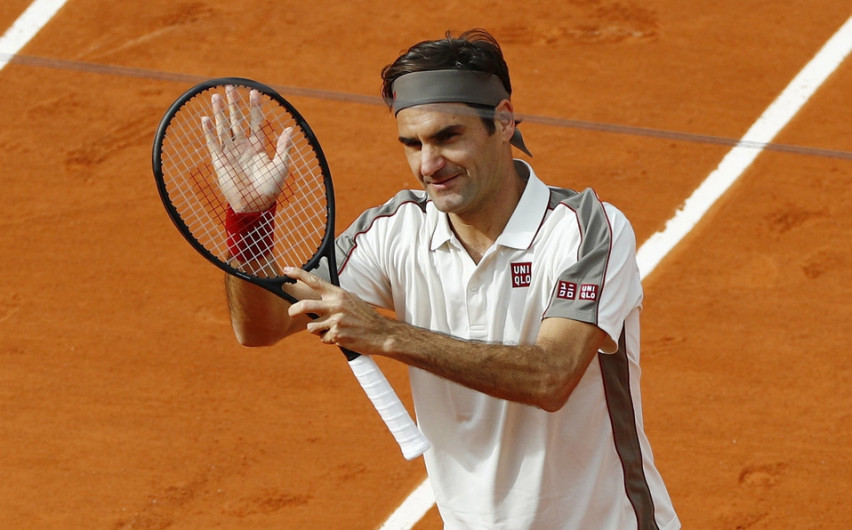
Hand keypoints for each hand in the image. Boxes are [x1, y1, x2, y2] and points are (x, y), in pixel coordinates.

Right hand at [202, 86, 292, 211]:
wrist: (254, 205)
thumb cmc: (270, 189)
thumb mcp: (281, 167)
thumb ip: (283, 148)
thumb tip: (290, 129)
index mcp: (258, 146)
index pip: (255, 121)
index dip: (254, 107)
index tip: (254, 92)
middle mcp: (243, 146)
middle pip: (237, 120)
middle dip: (234, 104)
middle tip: (231, 87)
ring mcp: (230, 152)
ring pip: (223, 127)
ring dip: (220, 112)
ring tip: (217, 96)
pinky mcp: (219, 160)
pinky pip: (213, 142)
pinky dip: (209, 131)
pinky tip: (206, 118)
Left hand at [283, 267, 391, 352]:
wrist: (381, 333)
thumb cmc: (365, 317)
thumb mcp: (351, 300)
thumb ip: (334, 299)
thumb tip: (316, 300)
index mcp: (338, 294)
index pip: (315, 281)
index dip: (298, 274)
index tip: (286, 269)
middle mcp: (335, 305)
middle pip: (304, 305)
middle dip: (293, 310)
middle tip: (291, 313)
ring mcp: (335, 321)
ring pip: (311, 327)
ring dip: (318, 330)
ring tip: (332, 329)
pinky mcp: (337, 335)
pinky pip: (323, 338)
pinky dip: (329, 339)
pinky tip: (342, 336)